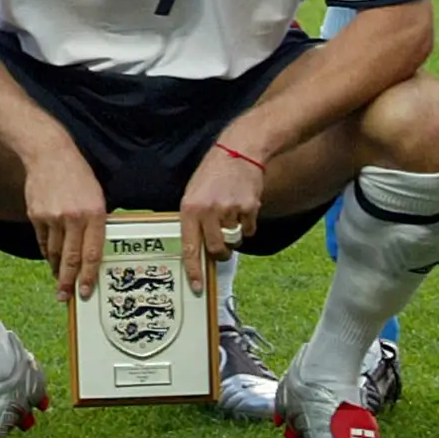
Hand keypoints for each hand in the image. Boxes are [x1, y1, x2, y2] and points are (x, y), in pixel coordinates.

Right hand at [23, 138, 109, 302]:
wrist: (48, 153)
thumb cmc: (77, 173)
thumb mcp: (97, 196)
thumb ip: (97, 222)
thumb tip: (95, 248)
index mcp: (94, 214)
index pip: (92, 254)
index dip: (89, 276)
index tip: (86, 291)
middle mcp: (73, 218)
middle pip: (70, 259)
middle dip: (68, 282)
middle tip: (66, 297)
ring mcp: (52, 218)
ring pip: (54, 252)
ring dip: (56, 269)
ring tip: (58, 281)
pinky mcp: (36, 215)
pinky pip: (42, 241)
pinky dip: (46, 252)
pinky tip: (49, 258)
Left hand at [175, 138, 267, 299]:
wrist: (238, 151)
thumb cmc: (212, 173)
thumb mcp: (192, 193)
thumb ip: (192, 219)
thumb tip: (195, 249)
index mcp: (189, 208)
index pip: (189, 246)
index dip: (194, 269)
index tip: (196, 286)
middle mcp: (208, 211)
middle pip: (215, 249)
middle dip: (220, 253)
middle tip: (221, 247)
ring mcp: (229, 209)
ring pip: (233, 239)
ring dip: (234, 233)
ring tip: (230, 213)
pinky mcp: (249, 207)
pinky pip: (248, 229)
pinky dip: (247, 223)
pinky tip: (241, 206)